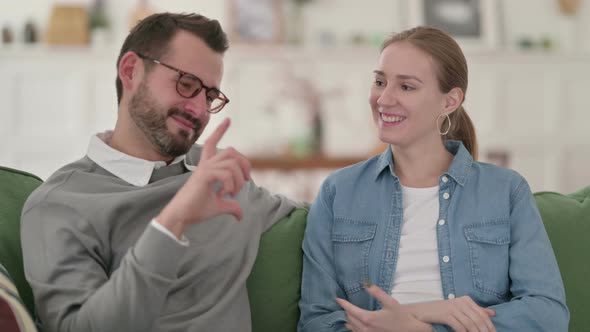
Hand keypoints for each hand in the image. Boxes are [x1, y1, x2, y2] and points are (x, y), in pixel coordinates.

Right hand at [156, 118, 250, 236]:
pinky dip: (231, 184)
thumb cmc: (196, 210)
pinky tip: (227, 194)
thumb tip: (241, 215)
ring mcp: (204, 169)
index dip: (220, 131)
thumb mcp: (219, 206)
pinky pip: (225, 174)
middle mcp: (205, 165)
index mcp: (206, 167)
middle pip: (231, 151)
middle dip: (244, 163)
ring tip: (233, 192)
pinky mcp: (204, 176)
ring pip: (231, 163)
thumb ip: (231, 206)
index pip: (212, 143)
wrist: (181, 217)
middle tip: (247, 179)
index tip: (228, 119)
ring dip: (239, 179)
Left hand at [336, 284, 431, 331]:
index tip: (337, 299)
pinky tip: (353, 324)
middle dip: (345, 310)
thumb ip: (377, 292)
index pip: (350, 310)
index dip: (343, 303)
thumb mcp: (390, 301)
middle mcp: (365, 328)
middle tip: (342, 304)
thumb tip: (366, 283)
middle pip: (349, 318)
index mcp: (367, 318)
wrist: (409, 330)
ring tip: (345, 313)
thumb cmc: (400, 316)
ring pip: (351, 327)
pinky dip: (352, 327)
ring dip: (348, 319)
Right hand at [405, 296, 495, 331]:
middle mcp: (461, 301)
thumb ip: (475, 311)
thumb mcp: (460, 310)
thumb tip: (493, 313)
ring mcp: (453, 307)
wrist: (422, 313)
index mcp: (466, 299)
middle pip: (478, 319)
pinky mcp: (446, 314)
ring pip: (470, 324)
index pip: (483, 314)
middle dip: (484, 331)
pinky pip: (460, 326)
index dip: (490, 326)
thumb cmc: (441, 313)